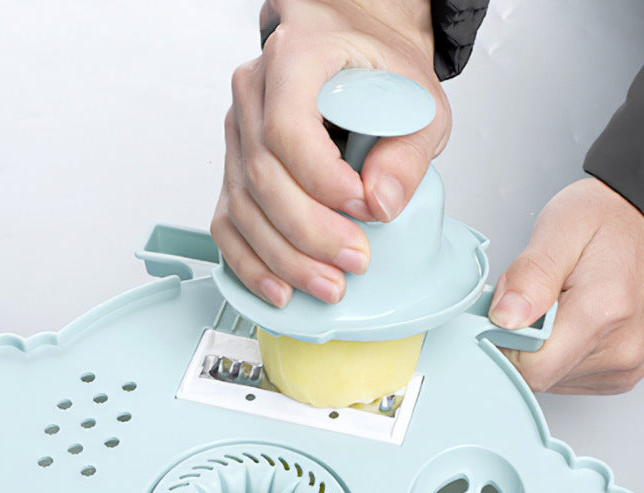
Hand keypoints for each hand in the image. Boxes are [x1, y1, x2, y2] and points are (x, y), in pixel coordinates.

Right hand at [210, 0, 447, 307]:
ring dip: (285, 259)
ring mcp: (237, 137)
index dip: (322, 181)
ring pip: (243, 211)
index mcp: (292, 58)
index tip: (363, 209)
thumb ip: (407, 152)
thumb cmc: (378, 69)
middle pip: (262, 179)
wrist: (352, 51)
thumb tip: (382, 206)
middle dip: (310, 234)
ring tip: (329, 285)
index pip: (287, 130)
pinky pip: (228, 228)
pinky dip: (252, 265)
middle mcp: (253, 96)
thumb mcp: (415, 99)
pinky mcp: (233, 174)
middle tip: (354, 261)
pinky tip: (281, 289)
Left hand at [489, 178, 643, 393]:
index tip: (509, 311)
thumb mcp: (560, 228)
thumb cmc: (611, 220)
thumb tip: (505, 318)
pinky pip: (568, 379)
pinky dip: (559, 354)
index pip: (530, 367)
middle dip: (522, 343)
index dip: (505, 342)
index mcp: (603, 312)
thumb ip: (529, 275)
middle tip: (537, 301)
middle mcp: (620, 349)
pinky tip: (572, 323)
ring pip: (551, 380)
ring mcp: (624, 367)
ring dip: (541, 349)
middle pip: (538, 376)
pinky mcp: (622, 375)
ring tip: (559, 306)